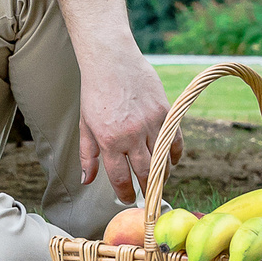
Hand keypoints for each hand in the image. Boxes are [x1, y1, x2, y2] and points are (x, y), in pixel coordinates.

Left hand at [77, 49, 175, 203]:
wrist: (112, 61)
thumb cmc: (95, 93)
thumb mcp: (86, 125)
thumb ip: (88, 155)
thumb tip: (87, 180)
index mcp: (109, 140)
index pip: (120, 178)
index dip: (125, 193)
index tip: (127, 200)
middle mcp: (132, 135)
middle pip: (145, 173)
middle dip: (147, 189)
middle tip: (147, 196)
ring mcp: (151, 124)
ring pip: (163, 160)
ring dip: (162, 175)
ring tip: (157, 180)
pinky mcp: (166, 113)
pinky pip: (175, 141)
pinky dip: (175, 155)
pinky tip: (170, 161)